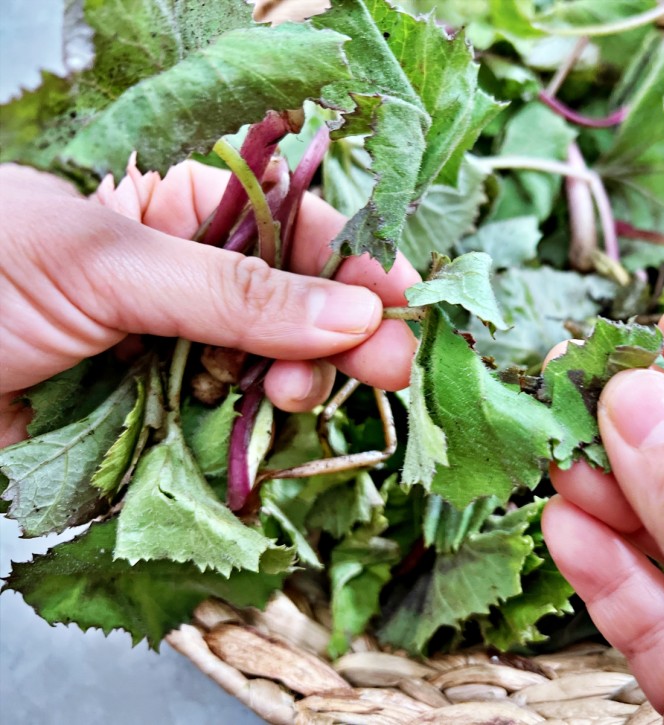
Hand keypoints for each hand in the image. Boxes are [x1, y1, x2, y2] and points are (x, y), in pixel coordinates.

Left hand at [0, 162, 417, 445]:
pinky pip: (230, 425)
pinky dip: (251, 437)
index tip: (402, 302)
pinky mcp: (159, 413)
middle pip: (300, 303)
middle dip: (343, 334)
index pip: (296, 224)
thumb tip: (353, 310)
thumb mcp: (108, 263)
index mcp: (179, 204)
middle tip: (387, 369)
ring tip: (292, 401)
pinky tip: (257, 436)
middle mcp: (189, 275)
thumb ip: (236, 291)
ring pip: (273, 369)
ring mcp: (178, 347)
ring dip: (296, 388)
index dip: (355, 261)